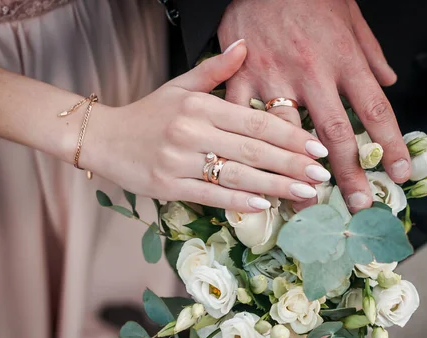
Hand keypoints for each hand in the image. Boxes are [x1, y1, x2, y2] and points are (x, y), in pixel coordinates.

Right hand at [83, 40, 330, 212]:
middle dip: (292, 165)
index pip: (255, 121)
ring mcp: (178, 160)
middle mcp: (191, 131)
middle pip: (252, 150)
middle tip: (322, 176)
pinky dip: (238, 201)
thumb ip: (216, 70)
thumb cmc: (149, 114)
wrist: (104, 138)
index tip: (317, 148)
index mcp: (200, 105)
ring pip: (236, 175)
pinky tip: (264, 205)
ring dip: (274, 186)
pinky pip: (210, 195)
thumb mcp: (180, 86)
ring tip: (305, 194)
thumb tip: (244, 44)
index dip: (290, 136)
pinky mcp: (167, 186)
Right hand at [218, 0, 410, 211]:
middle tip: (358, 206)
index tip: (398, 174)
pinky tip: (253, 173)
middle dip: (349, 173)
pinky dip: (248, 148)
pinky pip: (243, 118)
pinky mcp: (242, 75)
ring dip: (296, 172)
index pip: (374, 109)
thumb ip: (371, 53)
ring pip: (288, 135)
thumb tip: (389, 82)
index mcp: (343, 58)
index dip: (389, 144)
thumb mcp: (352, 17)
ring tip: (306, 204)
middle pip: (334, 133)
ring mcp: (273, 76)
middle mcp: (312, 72)